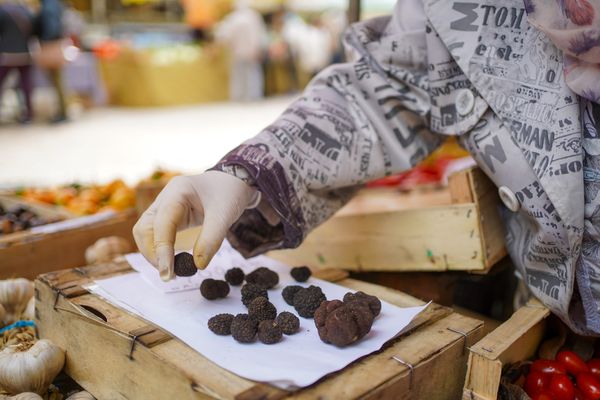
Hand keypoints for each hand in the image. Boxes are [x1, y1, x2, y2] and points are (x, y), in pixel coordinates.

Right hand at [133, 171, 259, 280]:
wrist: (234, 180)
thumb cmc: (230, 192)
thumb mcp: (225, 214)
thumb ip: (212, 239)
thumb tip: (198, 265)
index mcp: (177, 191)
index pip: (161, 224)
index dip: (162, 250)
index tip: (168, 273)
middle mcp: (165, 197)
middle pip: (144, 229)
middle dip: (153, 254)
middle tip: (170, 274)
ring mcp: (164, 206)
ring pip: (146, 233)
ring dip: (154, 253)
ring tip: (172, 270)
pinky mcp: (168, 216)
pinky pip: (156, 234)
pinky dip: (161, 249)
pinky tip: (173, 261)